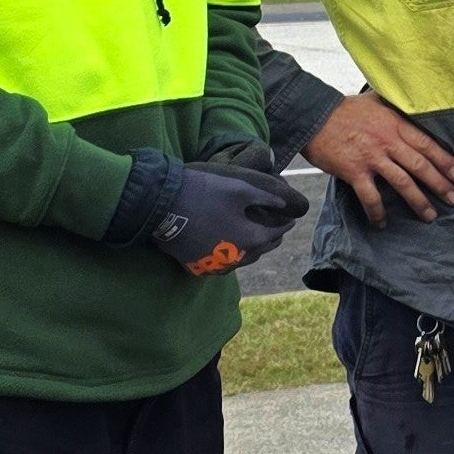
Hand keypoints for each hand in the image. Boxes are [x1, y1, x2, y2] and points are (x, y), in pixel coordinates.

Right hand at [147, 158, 308, 276]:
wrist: (162, 204)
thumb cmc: (204, 192)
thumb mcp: (239, 188)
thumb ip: (266, 198)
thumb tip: (284, 206)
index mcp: (249, 239)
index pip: (275, 234)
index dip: (285, 225)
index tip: (291, 219)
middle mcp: (235, 258)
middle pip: (260, 250)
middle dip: (270, 239)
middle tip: (275, 230)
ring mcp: (213, 265)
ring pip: (241, 260)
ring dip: (251, 250)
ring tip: (254, 238)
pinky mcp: (196, 266)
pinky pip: (220, 264)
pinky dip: (229, 256)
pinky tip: (229, 247)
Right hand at [303, 90, 453, 226]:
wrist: (313, 116)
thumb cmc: (344, 109)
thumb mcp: (374, 99)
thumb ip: (393, 105)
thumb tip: (408, 101)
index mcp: (394, 124)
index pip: (426, 143)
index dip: (444, 160)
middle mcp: (387, 141)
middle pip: (420, 165)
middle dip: (440, 184)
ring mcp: (371, 157)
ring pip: (402, 183)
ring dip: (418, 201)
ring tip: (429, 215)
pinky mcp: (354, 171)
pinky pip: (370, 197)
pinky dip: (377, 212)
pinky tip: (382, 223)